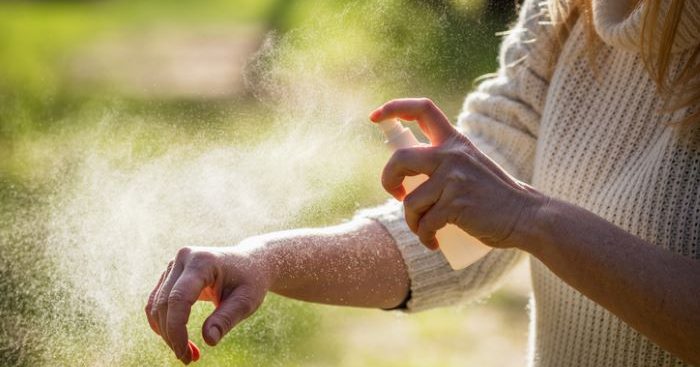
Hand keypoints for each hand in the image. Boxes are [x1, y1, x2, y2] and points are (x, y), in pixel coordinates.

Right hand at [145, 246, 270, 363]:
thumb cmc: (250, 281)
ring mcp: (175, 265)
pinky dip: (164, 323)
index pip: (179, 298)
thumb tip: (208, 340)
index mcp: (202, 261)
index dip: (177, 329)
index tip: (185, 354)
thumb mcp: (246, 301)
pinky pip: (157, 302)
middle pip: (164, 303)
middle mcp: (184, 258)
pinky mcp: (171, 274)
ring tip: (188, 353)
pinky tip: (178, 340)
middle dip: (172, 336)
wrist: (251, 263)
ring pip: (157, 305)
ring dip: (167, 333)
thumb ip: (226, 319)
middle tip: (189, 359)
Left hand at [370, 98, 545, 248]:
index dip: (394, 108)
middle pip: (400, 158)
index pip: (422, 110)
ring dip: (411, 221)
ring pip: (410, 201)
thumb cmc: (494, 196)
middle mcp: (452, 154)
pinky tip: (433, 243)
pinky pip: (425, 223)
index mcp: (455, 141)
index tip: (375, 117)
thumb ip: (445, 162)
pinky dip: (424, 237)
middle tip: (397, 194)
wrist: (526, 216)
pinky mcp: (456, 203)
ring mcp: (454, 178)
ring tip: (424, 230)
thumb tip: (408, 175)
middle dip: (388, 179)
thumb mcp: (470, 166)